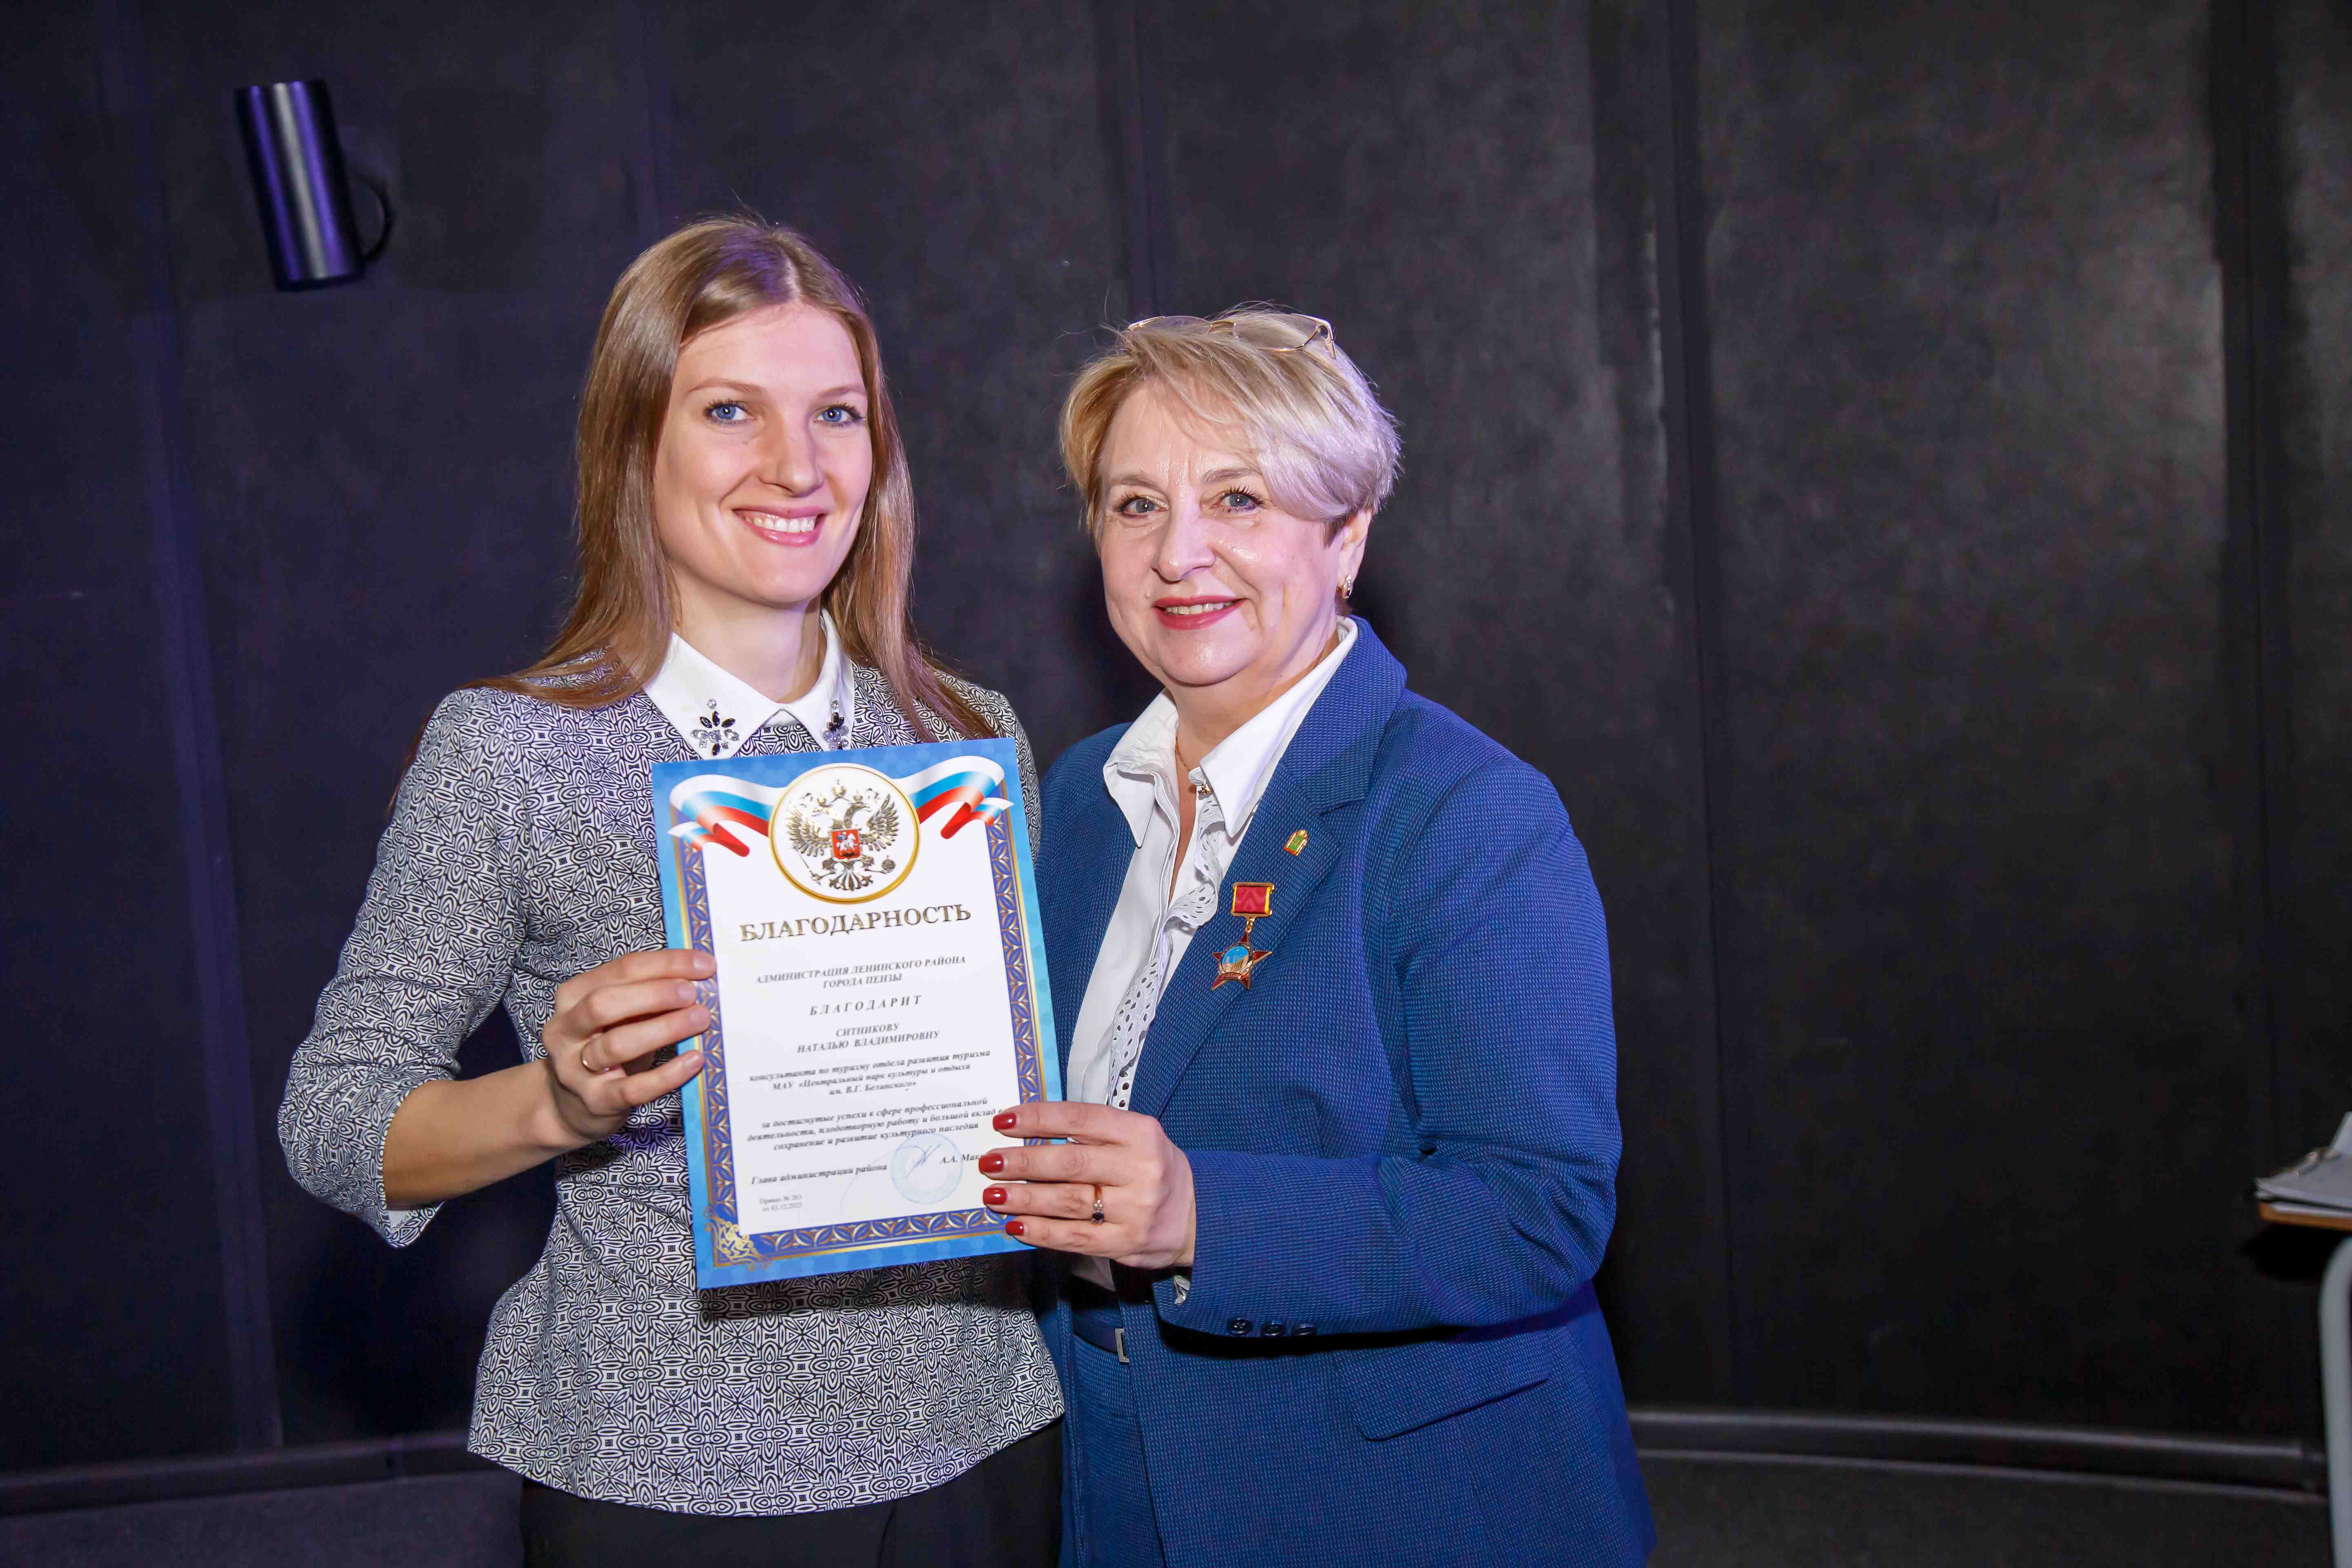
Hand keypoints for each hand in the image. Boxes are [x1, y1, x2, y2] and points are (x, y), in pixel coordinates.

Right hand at [540, 948, 712, 1144]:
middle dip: (654, 994)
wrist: (571, 1106)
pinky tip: (694, 1061)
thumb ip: (647, 997)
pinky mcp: (595, 1101)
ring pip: (617, 1044)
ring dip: (664, 1029)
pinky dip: (667, 1074)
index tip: (704, 964)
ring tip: (700, 1020)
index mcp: (573, 996)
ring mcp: (575, 1068)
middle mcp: (566, 1030)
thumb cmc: (604, 1049)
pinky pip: (633, 1088)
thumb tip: (697, 979)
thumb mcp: (618, 1017)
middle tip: (693, 993)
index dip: (665, 964)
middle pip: (604, 1003)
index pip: (621, 969)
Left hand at [981, 1102, 1195, 1269]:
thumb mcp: (1134, 1138)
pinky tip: (1016, 1226)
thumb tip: (1027, 1132)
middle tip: (989, 1162)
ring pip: (1068, 1202)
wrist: (1197, 1215)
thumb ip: (1091, 1133)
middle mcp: (1139, 1169)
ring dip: (1024, 1198)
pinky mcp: (1126, 1243)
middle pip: (1071, 1162)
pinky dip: (1041, 1232)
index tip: (1003, 1121)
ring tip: (993, 1195)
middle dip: (1023, 1163)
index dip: (1039, 1118)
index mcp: (1140, 1133)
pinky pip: (1075, 1238)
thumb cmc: (1151, 1168)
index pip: (1081, 1119)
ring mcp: (1134, 1209)